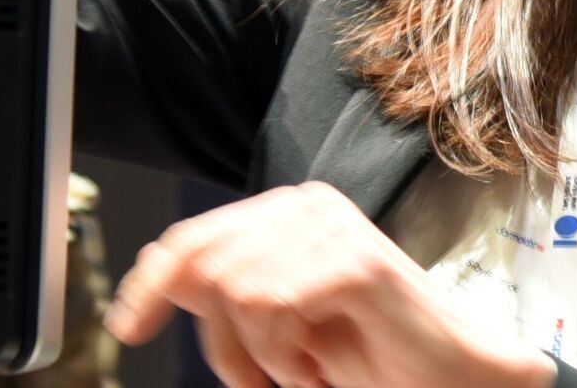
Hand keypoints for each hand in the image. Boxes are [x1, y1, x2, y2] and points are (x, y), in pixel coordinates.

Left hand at [104, 182, 555, 387]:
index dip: (151, 283)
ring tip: (299, 372)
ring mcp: (333, 228)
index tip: (128, 326)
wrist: (449, 377)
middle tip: (256, 382)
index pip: (192, 238)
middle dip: (220, 343)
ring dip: (260, 354)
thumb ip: (225, 292)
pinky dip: (285, 353)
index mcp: (285, 213)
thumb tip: (157, 277)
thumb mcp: (277, 321)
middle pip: (205, 267)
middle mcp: (306, 206)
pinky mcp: (357, 261)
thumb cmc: (367, 351)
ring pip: (235, 290)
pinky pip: (274, 304)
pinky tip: (317, 367)